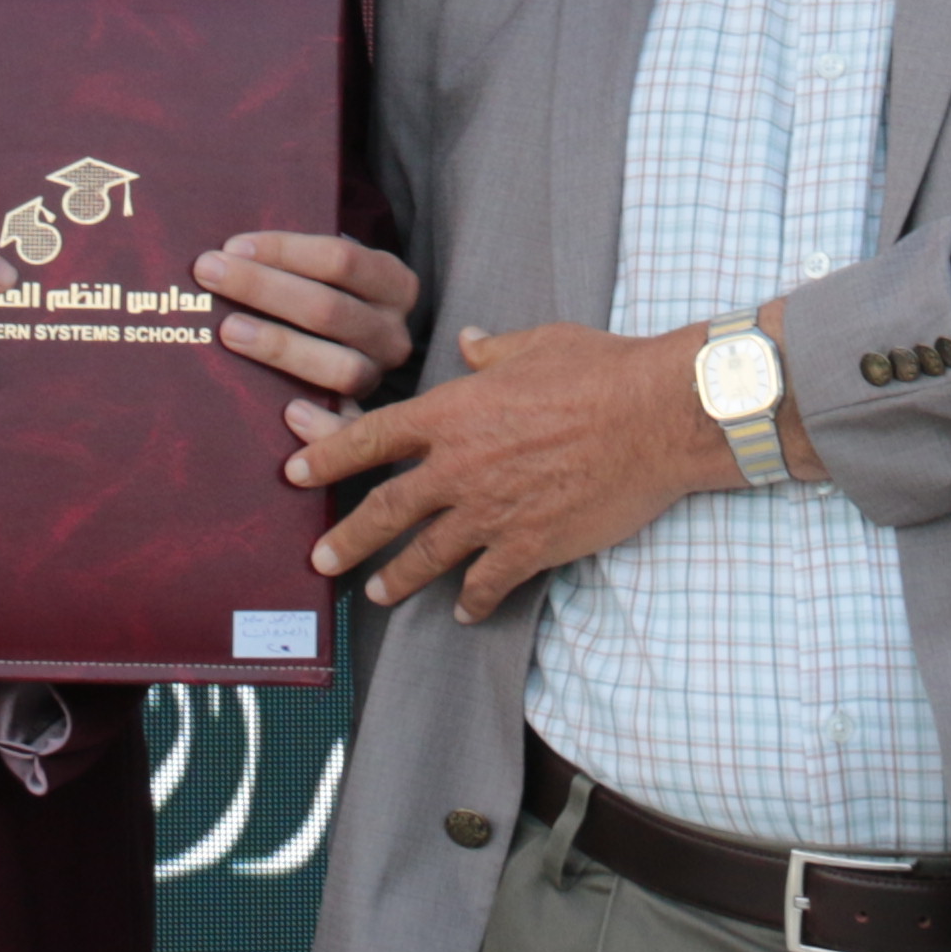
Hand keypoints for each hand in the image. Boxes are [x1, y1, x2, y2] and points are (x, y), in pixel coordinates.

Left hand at [194, 230, 418, 403]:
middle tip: (210, 275)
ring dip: (280, 347)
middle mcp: (392, 332)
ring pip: (339, 366)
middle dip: (263, 288)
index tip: (232, 247)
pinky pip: (349, 427)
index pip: (341, 259)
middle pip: (329, 309)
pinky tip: (287, 412)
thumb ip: (293, 260)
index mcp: (392, 283)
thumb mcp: (325, 270)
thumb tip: (228, 249)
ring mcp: (379, 375)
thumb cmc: (323, 296)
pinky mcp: (364, 417)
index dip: (284, 251)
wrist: (352, 343)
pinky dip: (322, 425)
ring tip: (229, 330)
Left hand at [293, 322, 743, 618]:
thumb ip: (491, 350)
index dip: (327, 455)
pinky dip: (471, 599)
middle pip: (386, 509)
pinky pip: (487, 583)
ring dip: (396, 577)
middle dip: (347, 538)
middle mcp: (460, 467)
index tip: (295, 471)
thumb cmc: (601, 371)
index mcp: (453, 411)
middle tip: (321, 561)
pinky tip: (463, 610)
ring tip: (377, 594)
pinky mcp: (529, 545)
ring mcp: (491, 511)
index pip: (371, 437)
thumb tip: (468, 342)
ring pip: (427, 554)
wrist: (655, 417)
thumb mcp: (538, 344)